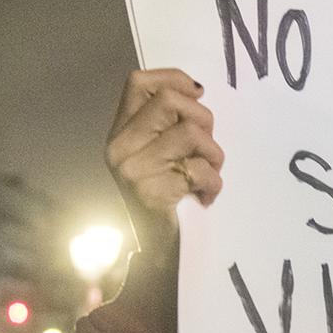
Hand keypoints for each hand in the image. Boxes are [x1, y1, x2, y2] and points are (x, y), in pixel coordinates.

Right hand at [106, 68, 225, 249]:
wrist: (158, 253)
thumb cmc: (168, 197)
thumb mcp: (161, 152)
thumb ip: (168, 123)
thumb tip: (196, 89)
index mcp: (120, 132)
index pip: (138, 81)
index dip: (174, 79)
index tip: (198, 96)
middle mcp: (119, 147)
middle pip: (170, 100)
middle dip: (203, 119)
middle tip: (206, 148)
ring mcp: (132, 170)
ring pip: (191, 132)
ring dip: (214, 155)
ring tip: (208, 175)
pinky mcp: (150, 193)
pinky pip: (199, 170)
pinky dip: (214, 184)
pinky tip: (205, 197)